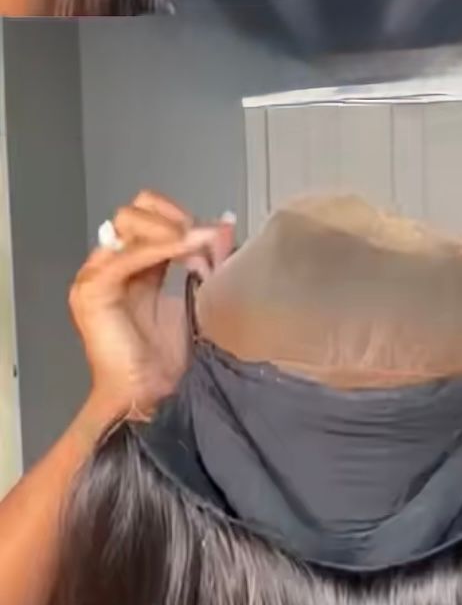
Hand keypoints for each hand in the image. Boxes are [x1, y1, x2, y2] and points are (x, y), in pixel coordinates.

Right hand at [71, 190, 234, 423]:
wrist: (153, 394)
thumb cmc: (173, 355)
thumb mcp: (200, 293)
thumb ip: (209, 258)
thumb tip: (224, 221)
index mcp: (136, 263)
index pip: (150, 212)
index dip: (182, 215)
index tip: (213, 235)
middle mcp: (112, 263)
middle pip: (137, 210)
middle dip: (175, 219)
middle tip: (204, 241)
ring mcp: (97, 274)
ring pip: (130, 223)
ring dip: (173, 231)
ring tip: (200, 249)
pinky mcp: (93, 291)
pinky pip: (127, 255)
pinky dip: (161, 247)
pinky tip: (188, 251)